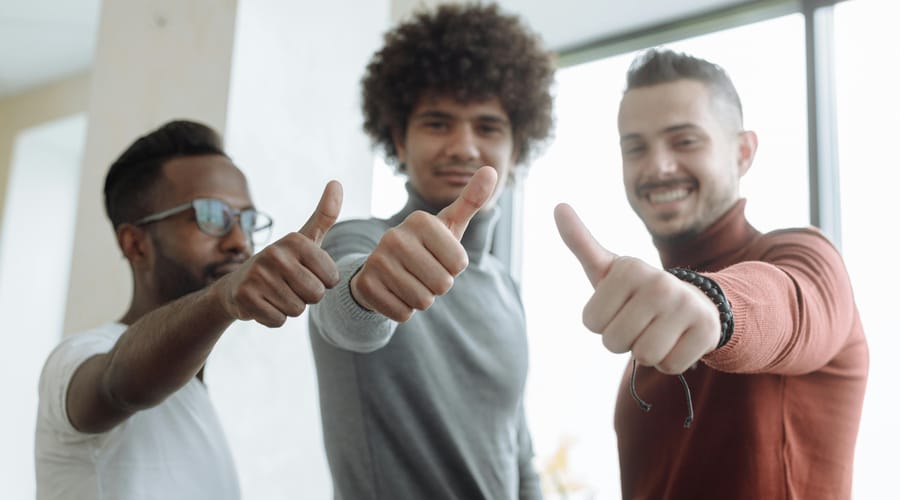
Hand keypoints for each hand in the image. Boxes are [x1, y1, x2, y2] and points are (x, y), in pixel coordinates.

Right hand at [215, 180, 342, 326]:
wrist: (237, 286)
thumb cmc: (282, 263)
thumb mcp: (305, 239)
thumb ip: (324, 215)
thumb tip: (337, 181)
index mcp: (296, 240)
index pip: (331, 279)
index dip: (321, 283)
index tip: (304, 273)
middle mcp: (275, 253)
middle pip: (316, 295)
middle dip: (306, 297)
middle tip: (288, 285)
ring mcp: (258, 275)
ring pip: (297, 310)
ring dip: (289, 308)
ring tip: (275, 293)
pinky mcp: (245, 297)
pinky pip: (278, 321)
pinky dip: (273, 318)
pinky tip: (263, 304)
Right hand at [351, 166, 498, 321]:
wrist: (382, 268)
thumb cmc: (426, 246)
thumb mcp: (449, 224)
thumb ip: (471, 200)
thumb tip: (492, 170)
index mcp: (420, 220)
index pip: (459, 264)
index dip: (454, 268)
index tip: (439, 257)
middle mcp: (395, 236)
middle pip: (442, 284)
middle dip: (439, 286)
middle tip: (424, 273)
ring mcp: (377, 261)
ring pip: (423, 301)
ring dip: (422, 298)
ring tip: (410, 282)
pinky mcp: (367, 285)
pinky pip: (403, 313)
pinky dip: (404, 309)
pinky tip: (395, 292)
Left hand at [554, 203, 719, 373]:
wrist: (695, 300)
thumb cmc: (638, 290)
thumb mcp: (608, 268)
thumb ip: (580, 242)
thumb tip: (558, 206)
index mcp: (629, 269)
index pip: (591, 322)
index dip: (602, 323)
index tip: (619, 307)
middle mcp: (660, 283)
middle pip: (614, 342)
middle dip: (623, 340)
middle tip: (639, 322)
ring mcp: (686, 306)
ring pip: (644, 355)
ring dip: (646, 352)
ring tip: (658, 331)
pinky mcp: (707, 330)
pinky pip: (671, 365)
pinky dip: (670, 360)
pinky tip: (677, 340)